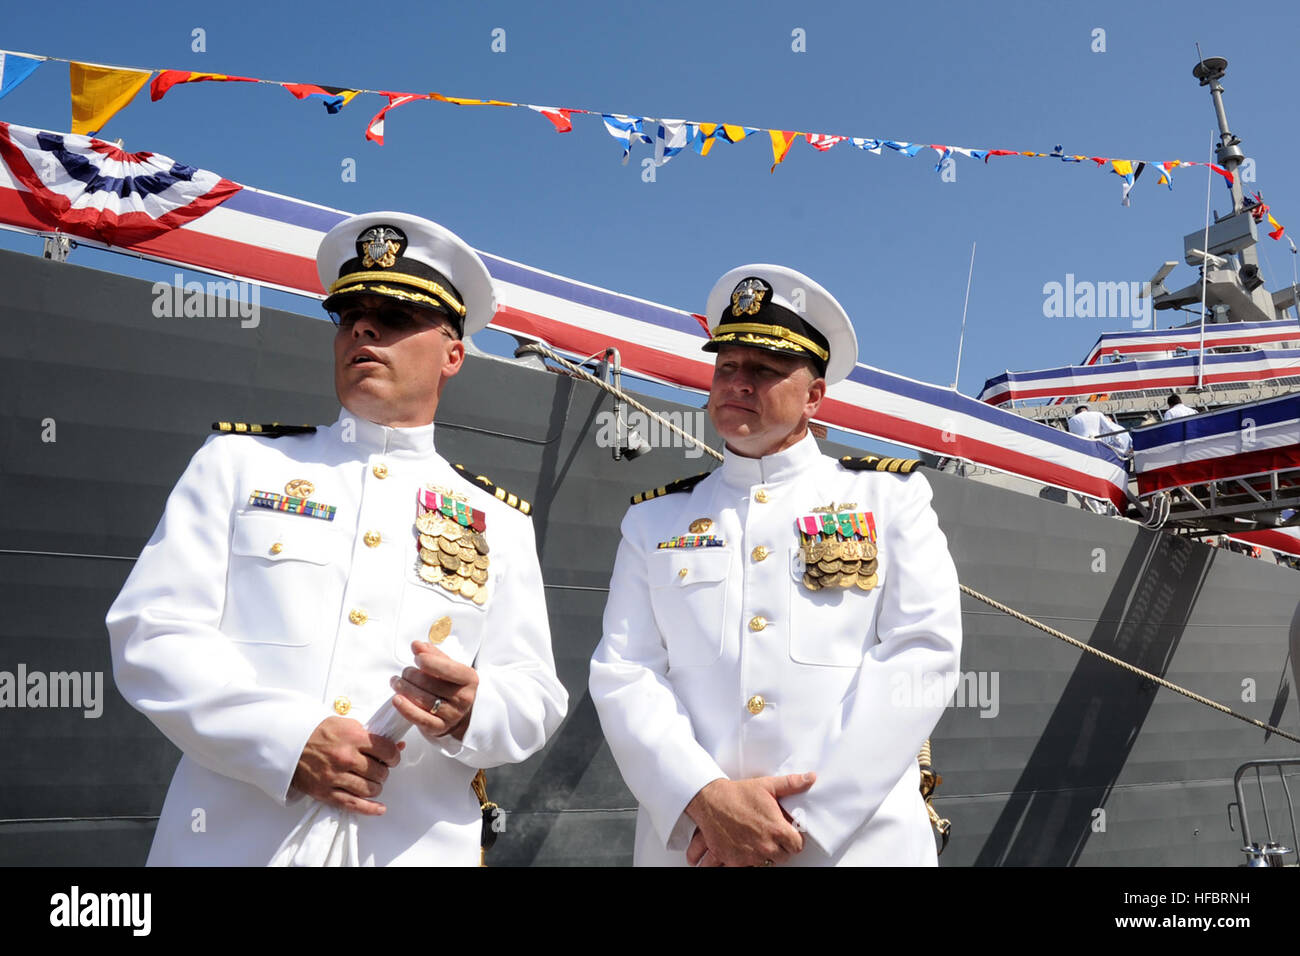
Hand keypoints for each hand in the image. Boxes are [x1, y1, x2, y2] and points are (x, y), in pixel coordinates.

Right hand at [292, 716, 402, 814]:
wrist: (289, 743)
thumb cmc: (319, 732)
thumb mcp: (346, 724)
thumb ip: (371, 734)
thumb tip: (398, 745)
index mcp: (353, 738)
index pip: (386, 751)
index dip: (394, 755)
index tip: (392, 757)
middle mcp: (345, 758)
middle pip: (379, 772)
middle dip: (383, 771)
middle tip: (379, 769)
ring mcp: (335, 777)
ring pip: (369, 789)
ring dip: (376, 787)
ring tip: (372, 781)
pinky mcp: (325, 792)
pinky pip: (352, 805)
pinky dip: (369, 809)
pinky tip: (380, 808)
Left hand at [390, 640, 479, 741]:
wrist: (458, 712)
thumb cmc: (451, 685)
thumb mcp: (448, 667)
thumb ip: (432, 654)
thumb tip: (417, 645)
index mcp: (469, 679)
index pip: (449, 669)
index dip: (430, 662)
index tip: (418, 657)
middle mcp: (463, 698)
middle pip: (431, 684)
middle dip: (412, 675)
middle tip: (405, 672)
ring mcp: (452, 715)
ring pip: (423, 700)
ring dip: (404, 689)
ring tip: (396, 682)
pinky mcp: (439, 728)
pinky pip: (420, 719)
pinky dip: (406, 708)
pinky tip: (397, 699)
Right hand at [684, 773, 815, 866]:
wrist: (709, 801)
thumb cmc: (737, 794)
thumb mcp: (766, 785)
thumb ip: (791, 784)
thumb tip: (810, 778)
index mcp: (776, 829)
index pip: (797, 846)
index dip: (793, 839)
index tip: (788, 834)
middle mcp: (764, 846)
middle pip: (783, 857)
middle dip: (780, 847)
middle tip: (771, 836)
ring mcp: (749, 856)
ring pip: (767, 863)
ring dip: (764, 854)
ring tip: (757, 840)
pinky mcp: (734, 861)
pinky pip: (748, 867)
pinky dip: (747, 860)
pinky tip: (745, 847)